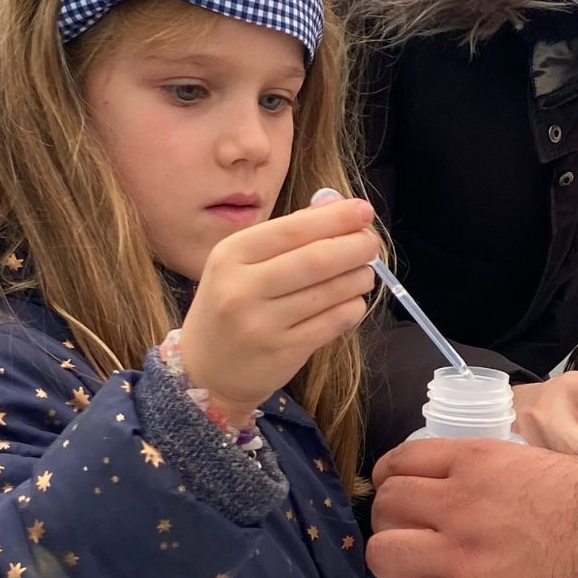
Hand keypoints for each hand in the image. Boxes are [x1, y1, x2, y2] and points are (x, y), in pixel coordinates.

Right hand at [177, 198, 377, 418]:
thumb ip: (287, 234)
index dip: (335, 218)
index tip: (364, 211)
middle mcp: (242, 288)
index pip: (293, 228)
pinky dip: (352, 307)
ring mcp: (262, 324)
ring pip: (330, 292)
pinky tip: (352, 301)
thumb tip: (337, 206)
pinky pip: (333, 322)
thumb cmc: (231, 306)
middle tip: (371, 243)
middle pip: (316, 259)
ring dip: (358, 278)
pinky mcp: (283, 352)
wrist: (206, 371)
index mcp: (230, 255)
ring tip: (364, 273)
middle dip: (355, 246)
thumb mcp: (241, 263)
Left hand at [372, 437, 577, 577]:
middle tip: (420, 547)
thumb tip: (503, 492)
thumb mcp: (553, 465)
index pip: (401, 463)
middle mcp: (462, 504)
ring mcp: (466, 558)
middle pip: (384, 508)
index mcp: (481, 463)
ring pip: (384, 558)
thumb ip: (511, 476)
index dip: (394, 485)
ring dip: (399, 574)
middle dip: (394, 528)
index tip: (405, 504)